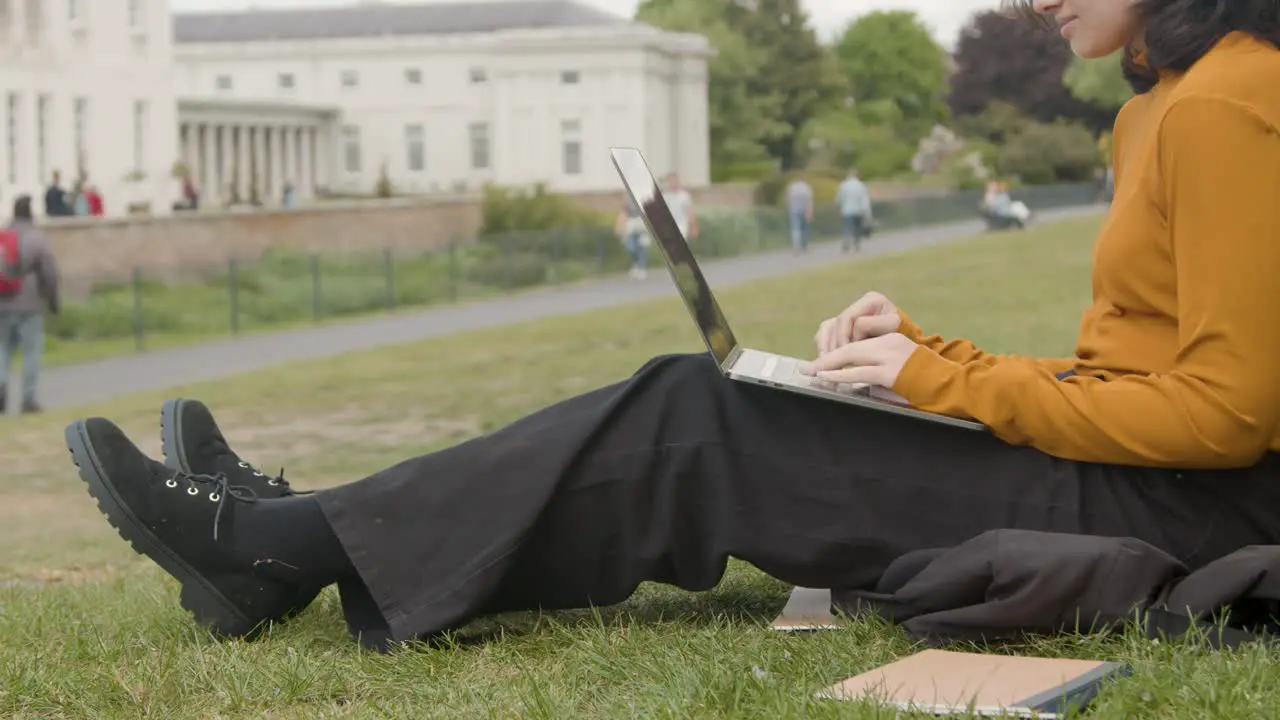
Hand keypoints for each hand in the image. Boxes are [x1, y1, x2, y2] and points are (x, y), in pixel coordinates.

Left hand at [800, 333, 918, 387]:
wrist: (949, 383)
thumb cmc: (925, 379)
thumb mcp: (900, 364)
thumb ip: (879, 364)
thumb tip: (854, 373)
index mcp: (890, 338)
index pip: (856, 340)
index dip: (835, 350)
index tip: (819, 360)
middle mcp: (889, 342)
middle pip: (849, 346)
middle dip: (825, 357)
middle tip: (807, 368)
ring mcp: (890, 356)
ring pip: (850, 356)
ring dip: (827, 366)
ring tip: (812, 372)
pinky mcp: (891, 372)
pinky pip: (859, 372)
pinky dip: (840, 375)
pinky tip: (827, 377)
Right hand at [813, 291, 900, 354]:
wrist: (905, 344)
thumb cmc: (902, 335)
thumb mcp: (893, 327)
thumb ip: (874, 325)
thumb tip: (854, 331)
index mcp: (871, 300)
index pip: (850, 318)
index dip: (847, 336)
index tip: (849, 354)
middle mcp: (858, 304)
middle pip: (837, 323)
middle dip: (835, 343)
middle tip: (833, 361)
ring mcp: (848, 314)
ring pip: (828, 327)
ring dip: (825, 345)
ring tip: (826, 361)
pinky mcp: (842, 325)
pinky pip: (825, 332)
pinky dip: (823, 344)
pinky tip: (825, 357)